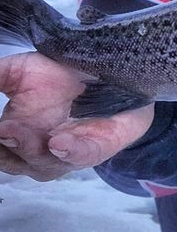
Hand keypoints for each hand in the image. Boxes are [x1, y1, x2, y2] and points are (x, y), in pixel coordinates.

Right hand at [0, 52, 153, 180]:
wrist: (110, 74)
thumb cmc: (59, 75)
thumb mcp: (20, 71)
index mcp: (16, 138)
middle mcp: (38, 152)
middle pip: (15, 158)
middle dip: (7, 144)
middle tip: (2, 128)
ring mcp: (68, 154)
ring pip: (44, 160)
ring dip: (28, 147)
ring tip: (14, 130)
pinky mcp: (98, 149)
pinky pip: (82, 156)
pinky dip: (69, 152)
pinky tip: (58, 143)